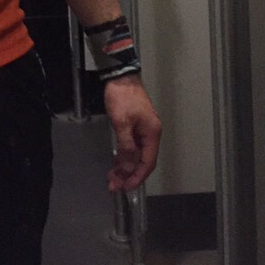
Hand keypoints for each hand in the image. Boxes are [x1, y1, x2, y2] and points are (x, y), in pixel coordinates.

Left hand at [104, 75, 161, 192]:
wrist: (119, 77)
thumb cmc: (122, 97)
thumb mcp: (122, 123)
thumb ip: (126, 147)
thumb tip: (128, 168)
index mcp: (152, 133)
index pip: (147, 162)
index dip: (137, 177)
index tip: (126, 187)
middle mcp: (150, 134)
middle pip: (142, 161)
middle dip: (129, 175)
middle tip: (114, 185)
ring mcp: (143, 130)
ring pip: (135, 155)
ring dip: (125, 167)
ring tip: (112, 178)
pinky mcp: (135, 126)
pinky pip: (131, 147)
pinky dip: (124, 156)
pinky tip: (116, 163)